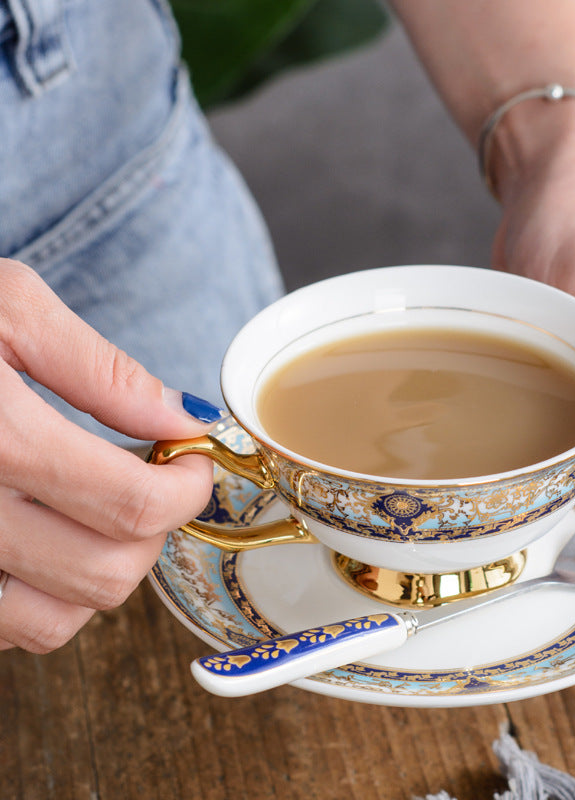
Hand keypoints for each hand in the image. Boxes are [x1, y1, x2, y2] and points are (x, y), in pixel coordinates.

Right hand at [0, 260, 221, 651]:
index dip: (189, 488)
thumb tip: (181, 419)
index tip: (193, 459)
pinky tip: (42, 534)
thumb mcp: (8, 307)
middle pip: (105, 571)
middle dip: (154, 528)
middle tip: (151, 478)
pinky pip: (3, 629)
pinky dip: (44, 595)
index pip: (131, 504)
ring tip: (96, 508)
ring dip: (102, 568)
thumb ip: (102, 371)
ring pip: (56, 620)